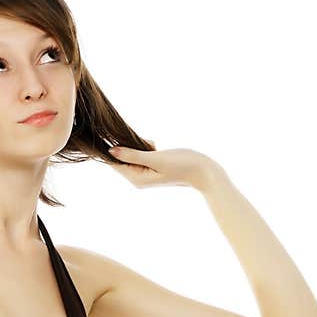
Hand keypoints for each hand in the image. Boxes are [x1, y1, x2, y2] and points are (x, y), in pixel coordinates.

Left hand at [107, 141, 224, 191]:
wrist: (204, 171)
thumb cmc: (182, 165)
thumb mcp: (156, 158)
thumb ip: (133, 154)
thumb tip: (111, 151)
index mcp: (136, 179)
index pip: (115, 163)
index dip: (114, 148)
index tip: (119, 136)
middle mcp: (137, 179)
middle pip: (122, 158)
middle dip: (129, 146)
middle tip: (147, 144)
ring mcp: (144, 174)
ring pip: (131, 154)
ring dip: (139, 146)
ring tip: (154, 146)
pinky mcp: (151, 168)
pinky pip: (140, 154)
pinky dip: (146, 147)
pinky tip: (156, 147)